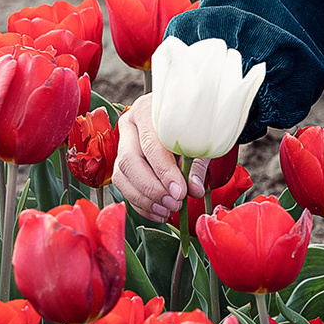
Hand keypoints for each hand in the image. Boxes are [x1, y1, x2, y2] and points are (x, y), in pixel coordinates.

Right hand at [114, 92, 211, 222]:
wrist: (191, 114)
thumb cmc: (195, 123)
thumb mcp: (201, 137)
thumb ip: (197, 163)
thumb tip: (194, 190)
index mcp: (147, 110)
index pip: (151, 145)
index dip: (164, 172)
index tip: (179, 191)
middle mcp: (129, 125)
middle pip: (129, 162)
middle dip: (152, 189)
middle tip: (174, 203)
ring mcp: (123, 144)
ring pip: (122, 177)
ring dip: (145, 200)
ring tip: (168, 210)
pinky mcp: (122, 163)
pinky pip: (124, 187)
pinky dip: (141, 204)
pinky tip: (159, 212)